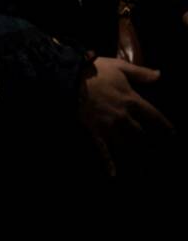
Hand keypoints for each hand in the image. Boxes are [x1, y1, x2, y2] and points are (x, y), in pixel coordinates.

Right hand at [81, 57, 174, 175]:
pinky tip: (113, 173)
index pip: (154, 116)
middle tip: (158, 153)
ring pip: (127, 144)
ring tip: (144, 165)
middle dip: (150, 143)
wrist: (69, 77)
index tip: (172, 134)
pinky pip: (103, 149)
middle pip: (142, 134)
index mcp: (132, 100)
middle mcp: (124, 116)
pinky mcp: (95, 130)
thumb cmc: (94, 70)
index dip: (165, 126)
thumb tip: (160, 75)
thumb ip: (140, 73)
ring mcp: (109, 126)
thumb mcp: (119, 66)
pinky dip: (108, 162)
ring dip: (136, 154)